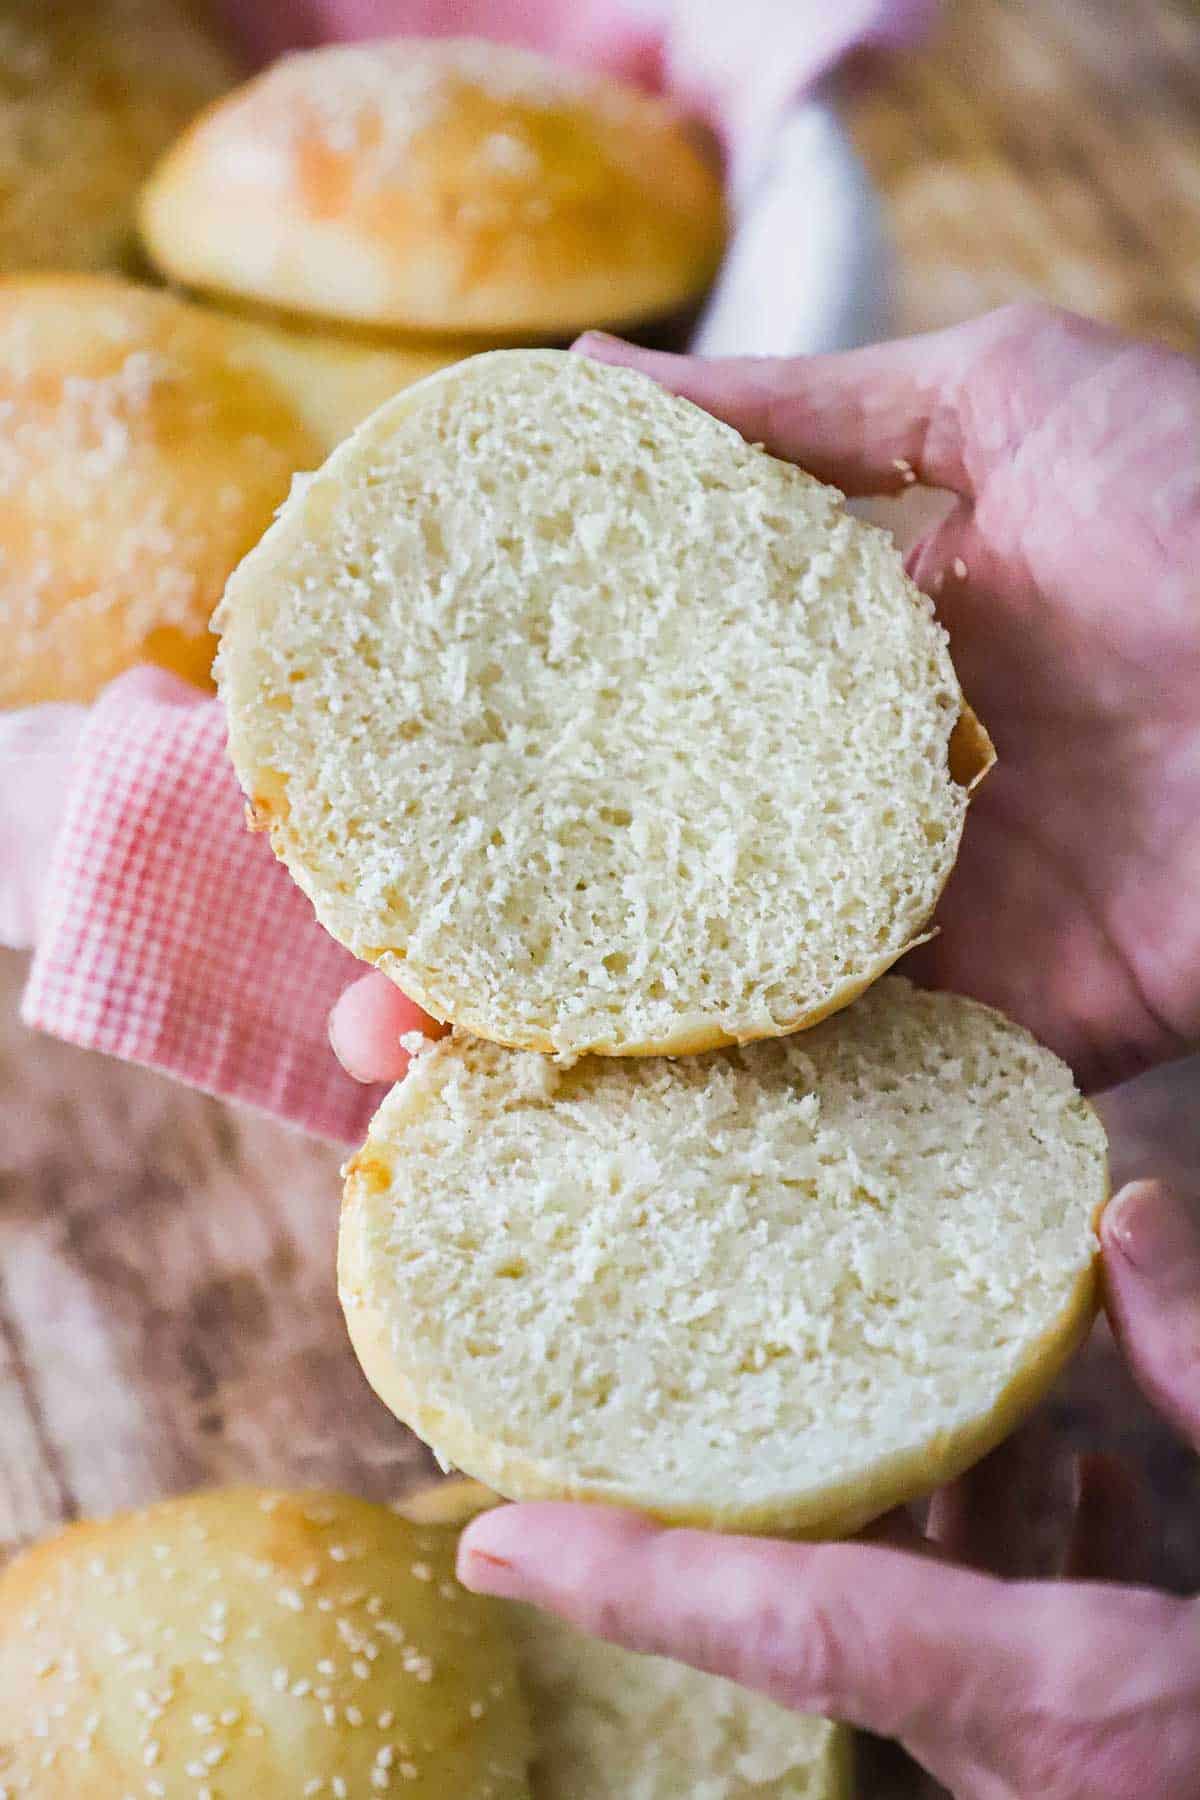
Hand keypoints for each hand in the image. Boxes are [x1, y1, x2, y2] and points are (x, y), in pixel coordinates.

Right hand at [330, 306, 1199, 1092]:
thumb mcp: (1004, 407)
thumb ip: (800, 416)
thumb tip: (588, 382)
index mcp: (855, 671)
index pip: (643, 740)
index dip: (514, 791)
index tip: (385, 825)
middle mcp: (874, 811)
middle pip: (661, 903)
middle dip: (513, 965)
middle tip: (376, 1013)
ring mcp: (946, 928)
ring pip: (732, 1018)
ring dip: (588, 1068)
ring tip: (430, 1098)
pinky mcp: (1027, 1028)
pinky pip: (868, 1093)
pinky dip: (741, 1130)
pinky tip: (606, 1155)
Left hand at [456, 1180, 1199, 1799]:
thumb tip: (1120, 1224)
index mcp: (1072, 1710)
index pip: (799, 1624)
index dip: (635, 1573)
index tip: (496, 1532)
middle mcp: (1045, 1771)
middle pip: (856, 1612)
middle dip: (806, 1494)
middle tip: (741, 1373)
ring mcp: (1079, 1781)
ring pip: (939, 1631)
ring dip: (937, 1508)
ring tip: (972, 1387)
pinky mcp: (1116, 1765)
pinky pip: (1017, 1661)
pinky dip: (1020, 1560)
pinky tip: (1074, 1467)